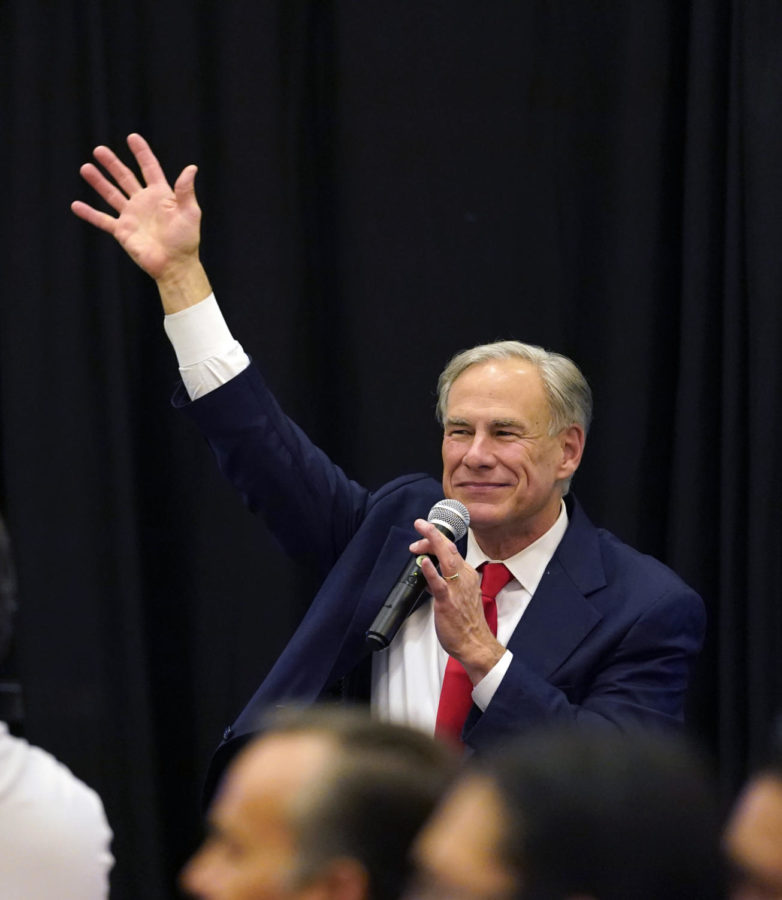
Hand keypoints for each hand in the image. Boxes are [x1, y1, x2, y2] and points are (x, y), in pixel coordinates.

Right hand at [71, 133, 210, 310]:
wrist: (175, 265)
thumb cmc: (186, 240)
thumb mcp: (190, 212)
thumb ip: (185, 190)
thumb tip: (191, 168)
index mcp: (161, 195)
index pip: (149, 169)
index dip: (142, 153)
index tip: (132, 137)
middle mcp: (143, 202)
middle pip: (125, 178)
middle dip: (112, 164)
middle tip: (99, 149)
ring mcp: (131, 216)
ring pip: (111, 194)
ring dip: (98, 182)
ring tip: (86, 167)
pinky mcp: (122, 231)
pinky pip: (102, 220)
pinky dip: (89, 213)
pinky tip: (75, 205)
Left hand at [410, 520, 504, 683]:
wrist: (475, 643)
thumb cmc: (467, 622)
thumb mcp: (461, 594)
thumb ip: (448, 581)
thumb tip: (432, 574)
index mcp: (466, 574)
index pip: (450, 550)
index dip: (435, 540)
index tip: (423, 537)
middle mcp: (463, 577)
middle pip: (449, 549)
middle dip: (433, 534)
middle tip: (420, 524)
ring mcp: (456, 589)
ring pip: (447, 559)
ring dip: (434, 542)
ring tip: (423, 530)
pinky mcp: (447, 602)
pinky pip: (439, 584)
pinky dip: (432, 571)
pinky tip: (424, 562)